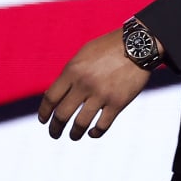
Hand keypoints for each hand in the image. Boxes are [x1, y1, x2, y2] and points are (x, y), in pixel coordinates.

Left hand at [37, 29, 154, 140]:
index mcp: (73, 70)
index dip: (44, 112)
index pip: (51, 98)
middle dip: (55, 128)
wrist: (137, 45)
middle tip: (54, 134)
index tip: (43, 120)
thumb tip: (55, 96)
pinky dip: (95, 133)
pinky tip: (93, 133)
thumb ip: (70, 74)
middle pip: (62, 114)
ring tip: (73, 136)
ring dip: (74, 134)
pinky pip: (102, 125)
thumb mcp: (83, 55)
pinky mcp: (118, 103)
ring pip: (81, 124)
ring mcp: (101, 95)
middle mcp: (84, 84)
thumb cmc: (108, 48)